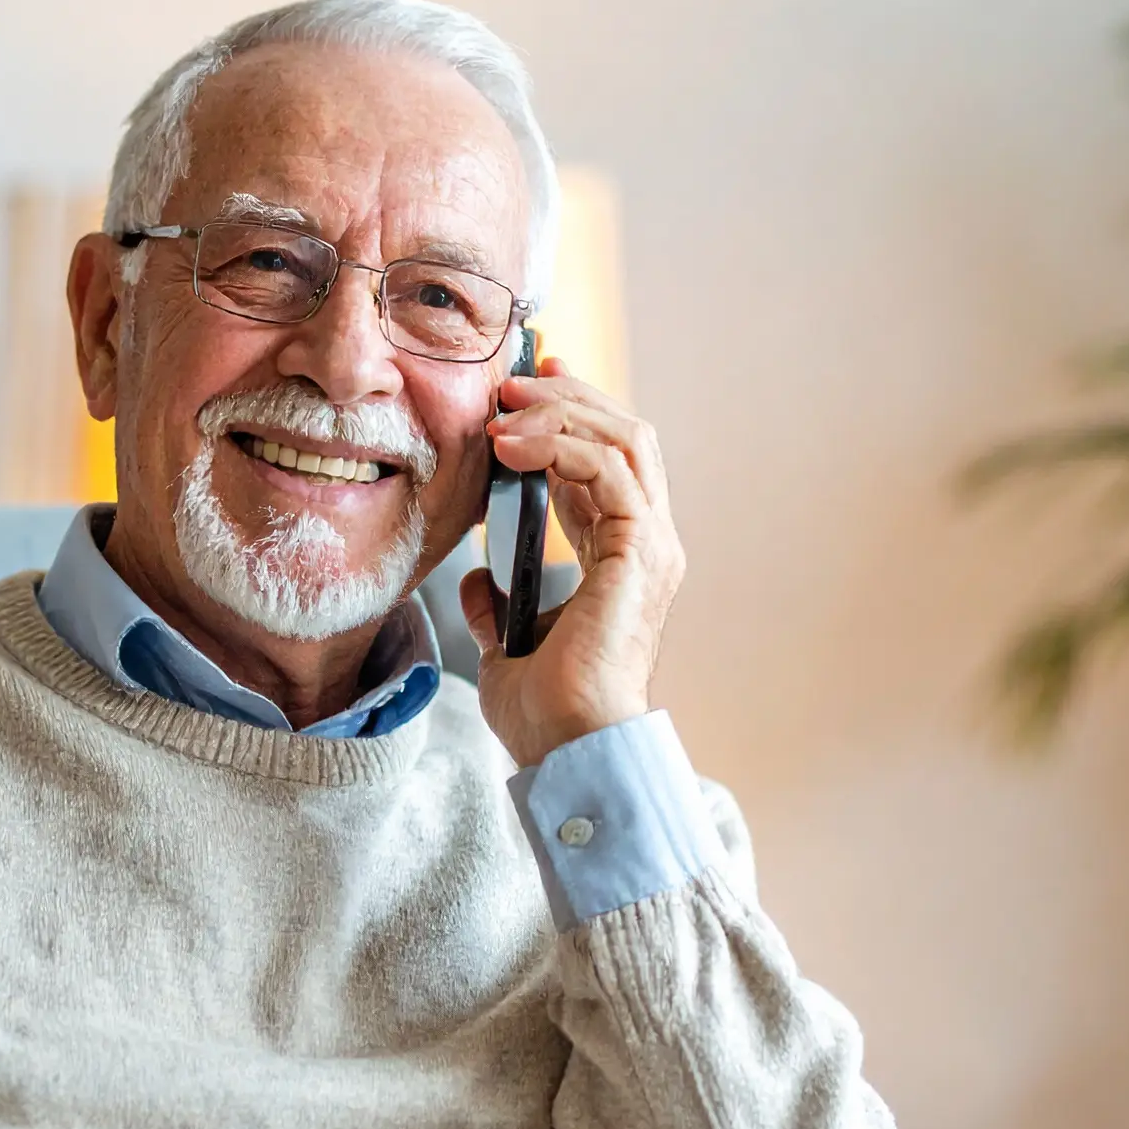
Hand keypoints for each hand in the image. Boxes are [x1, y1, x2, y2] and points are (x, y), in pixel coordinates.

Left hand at [459, 357, 685, 766]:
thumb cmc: (547, 713)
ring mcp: (651, 546)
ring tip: (505, 408)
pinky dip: (562, 445)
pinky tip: (513, 446)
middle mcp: (647, 545)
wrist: (569, 749)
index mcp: (622, 560)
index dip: (567, 419)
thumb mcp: (507, 644)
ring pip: (625, 440)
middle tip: (513, 379)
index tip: (523, 391)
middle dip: (569, 397)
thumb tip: (476, 580)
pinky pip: (610, 470)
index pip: (605, 465)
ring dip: (562, 412)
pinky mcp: (641, 552)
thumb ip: (498, 607)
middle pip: (624, 437)